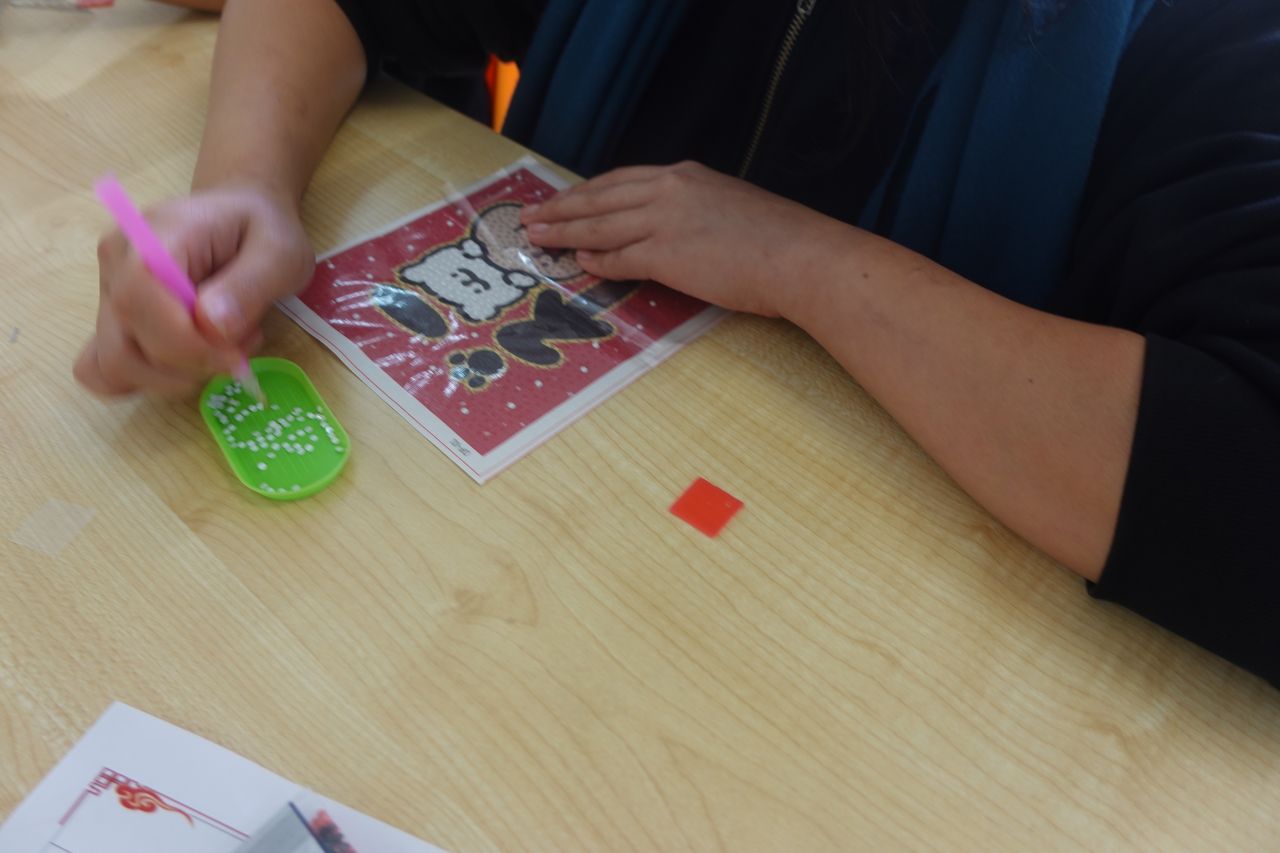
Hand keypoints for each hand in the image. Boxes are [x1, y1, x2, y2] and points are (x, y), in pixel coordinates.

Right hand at [74, 186, 314, 397]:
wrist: (240, 215)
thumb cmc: (261, 229)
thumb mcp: (279, 252)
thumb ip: (249, 286)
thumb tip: (212, 327)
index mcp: (152, 238)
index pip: (140, 303)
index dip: (187, 346)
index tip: (236, 357)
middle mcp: (116, 263)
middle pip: (123, 345)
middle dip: (188, 366)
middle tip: (238, 349)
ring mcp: (108, 290)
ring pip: (114, 365)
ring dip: (173, 377)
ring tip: (220, 350)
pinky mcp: (112, 316)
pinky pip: (104, 367)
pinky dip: (146, 379)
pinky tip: (184, 365)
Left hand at [520, 161, 853, 317]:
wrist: (800, 256)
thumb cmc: (779, 239)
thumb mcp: (731, 206)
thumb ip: (695, 212)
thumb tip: (675, 231)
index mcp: (685, 175)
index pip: (621, 179)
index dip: (587, 192)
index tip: (565, 199)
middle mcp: (668, 190)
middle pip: (599, 198)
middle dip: (561, 207)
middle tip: (530, 216)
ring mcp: (664, 221)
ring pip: (599, 226)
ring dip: (564, 232)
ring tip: (537, 238)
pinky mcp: (665, 254)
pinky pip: (618, 258)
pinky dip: (596, 262)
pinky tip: (579, 265)